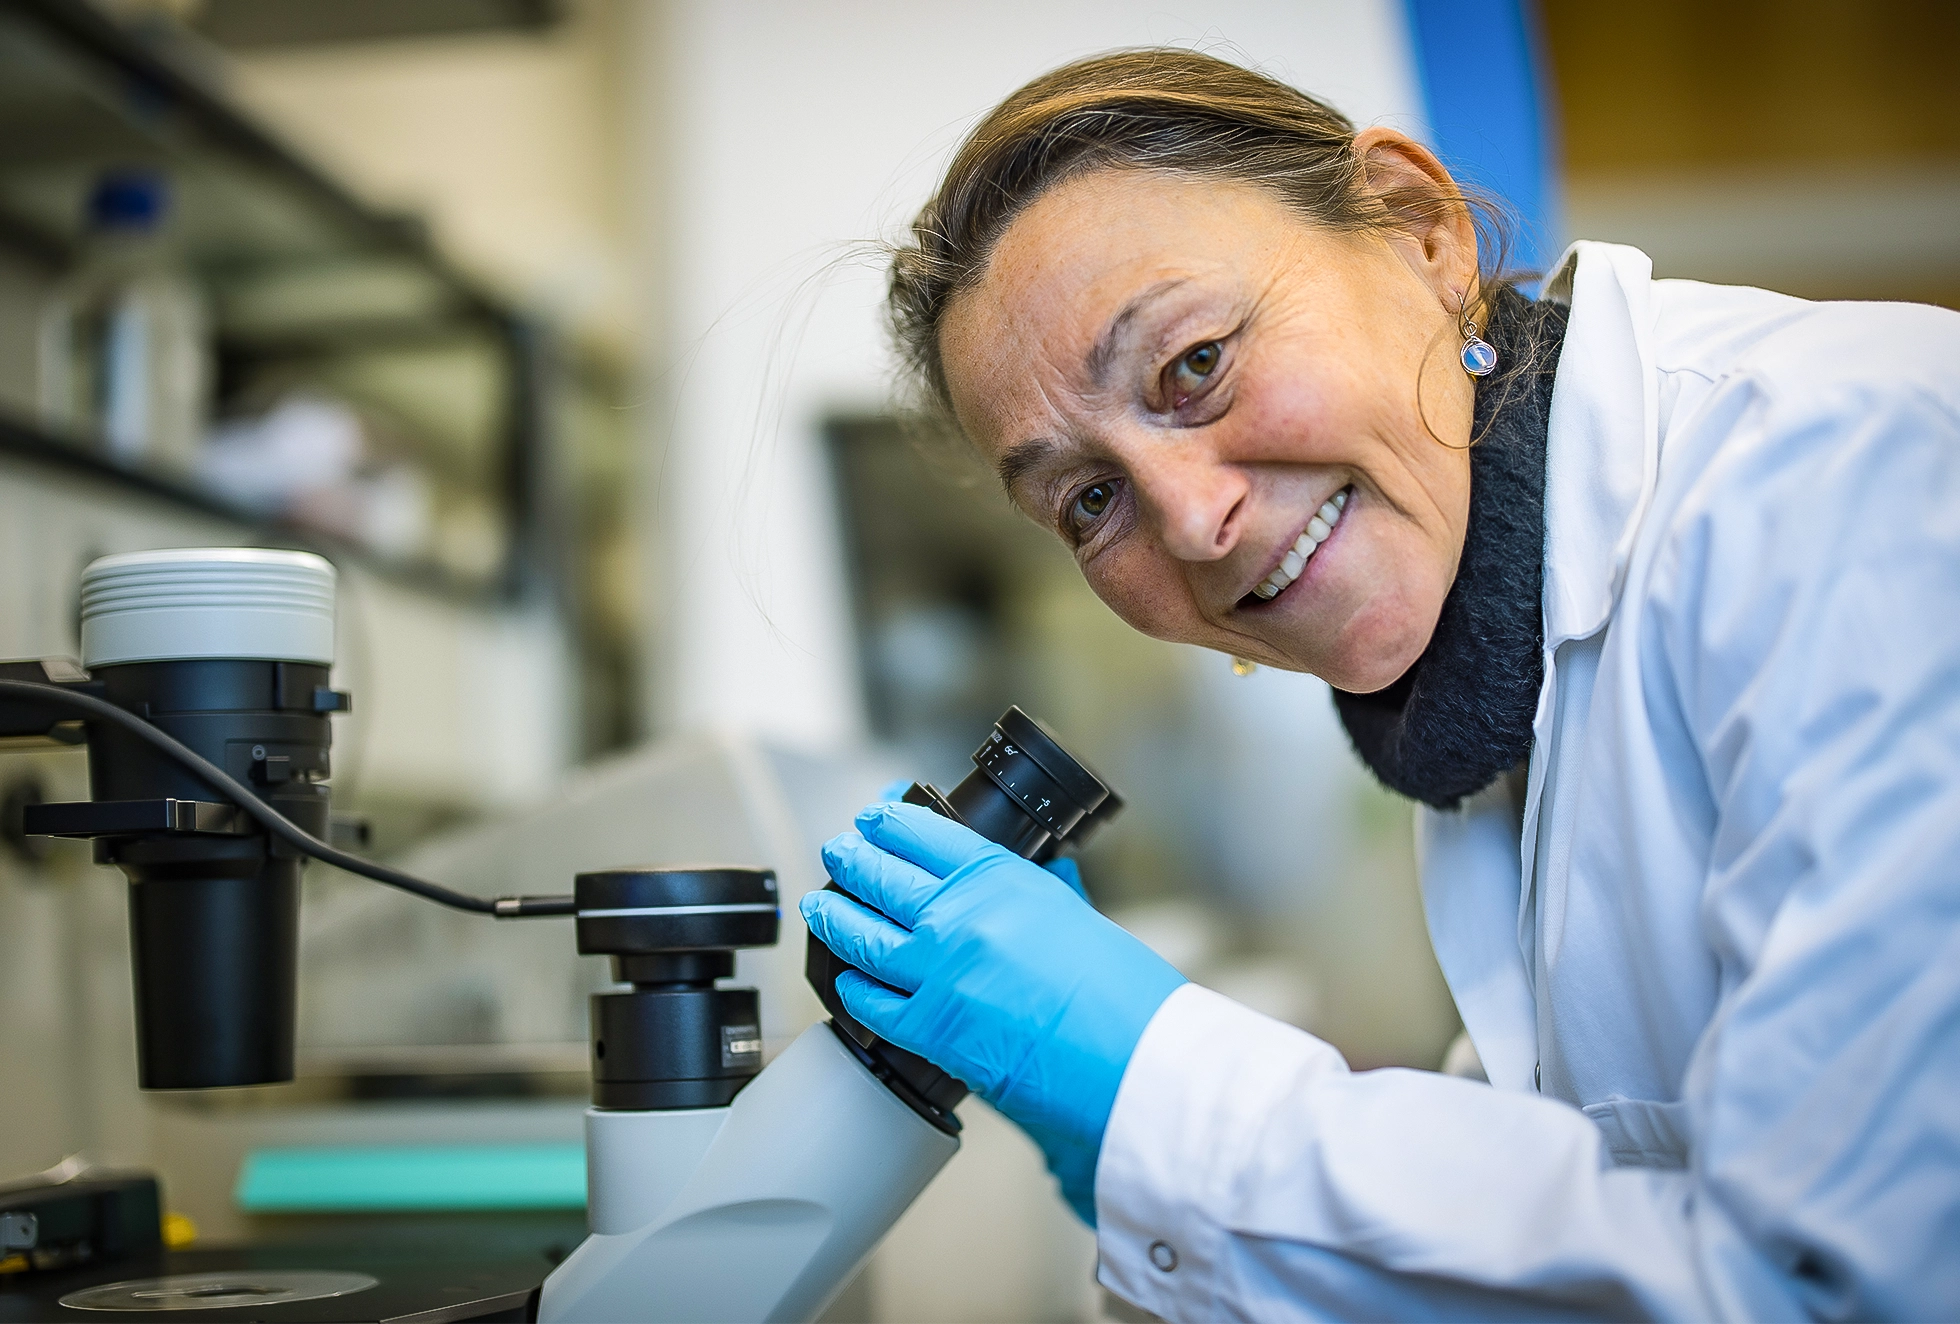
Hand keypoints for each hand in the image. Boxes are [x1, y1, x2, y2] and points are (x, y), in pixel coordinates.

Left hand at [801, 802, 1183, 1222]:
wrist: (1129, 1062)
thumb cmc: (1122, 993)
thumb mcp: (1082, 915)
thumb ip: (1050, 888)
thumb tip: (1047, 869)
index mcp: (999, 878)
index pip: (923, 832)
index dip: (887, 820)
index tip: (873, 815)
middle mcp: (958, 918)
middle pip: (880, 876)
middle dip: (850, 859)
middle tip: (838, 851)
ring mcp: (936, 973)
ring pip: (860, 934)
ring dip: (833, 915)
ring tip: (819, 903)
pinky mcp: (929, 1029)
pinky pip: (871, 1002)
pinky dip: (853, 988)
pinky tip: (848, 980)